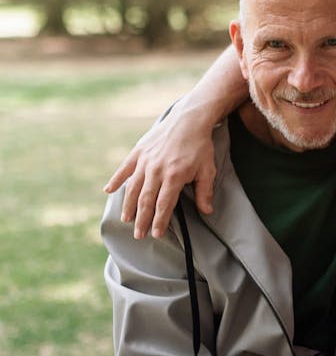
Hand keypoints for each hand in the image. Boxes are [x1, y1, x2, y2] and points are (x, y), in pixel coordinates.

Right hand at [104, 108, 216, 238]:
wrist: (189, 120)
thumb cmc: (200, 146)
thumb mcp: (208, 169)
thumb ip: (204, 191)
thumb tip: (206, 212)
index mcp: (174, 176)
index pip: (164, 205)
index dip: (160, 221)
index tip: (156, 235)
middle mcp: (156, 170)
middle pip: (146, 200)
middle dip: (142, 219)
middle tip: (138, 235)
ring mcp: (145, 160)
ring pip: (133, 188)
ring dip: (128, 205)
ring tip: (126, 219)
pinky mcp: (139, 151)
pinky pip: (125, 168)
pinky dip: (116, 179)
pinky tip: (109, 190)